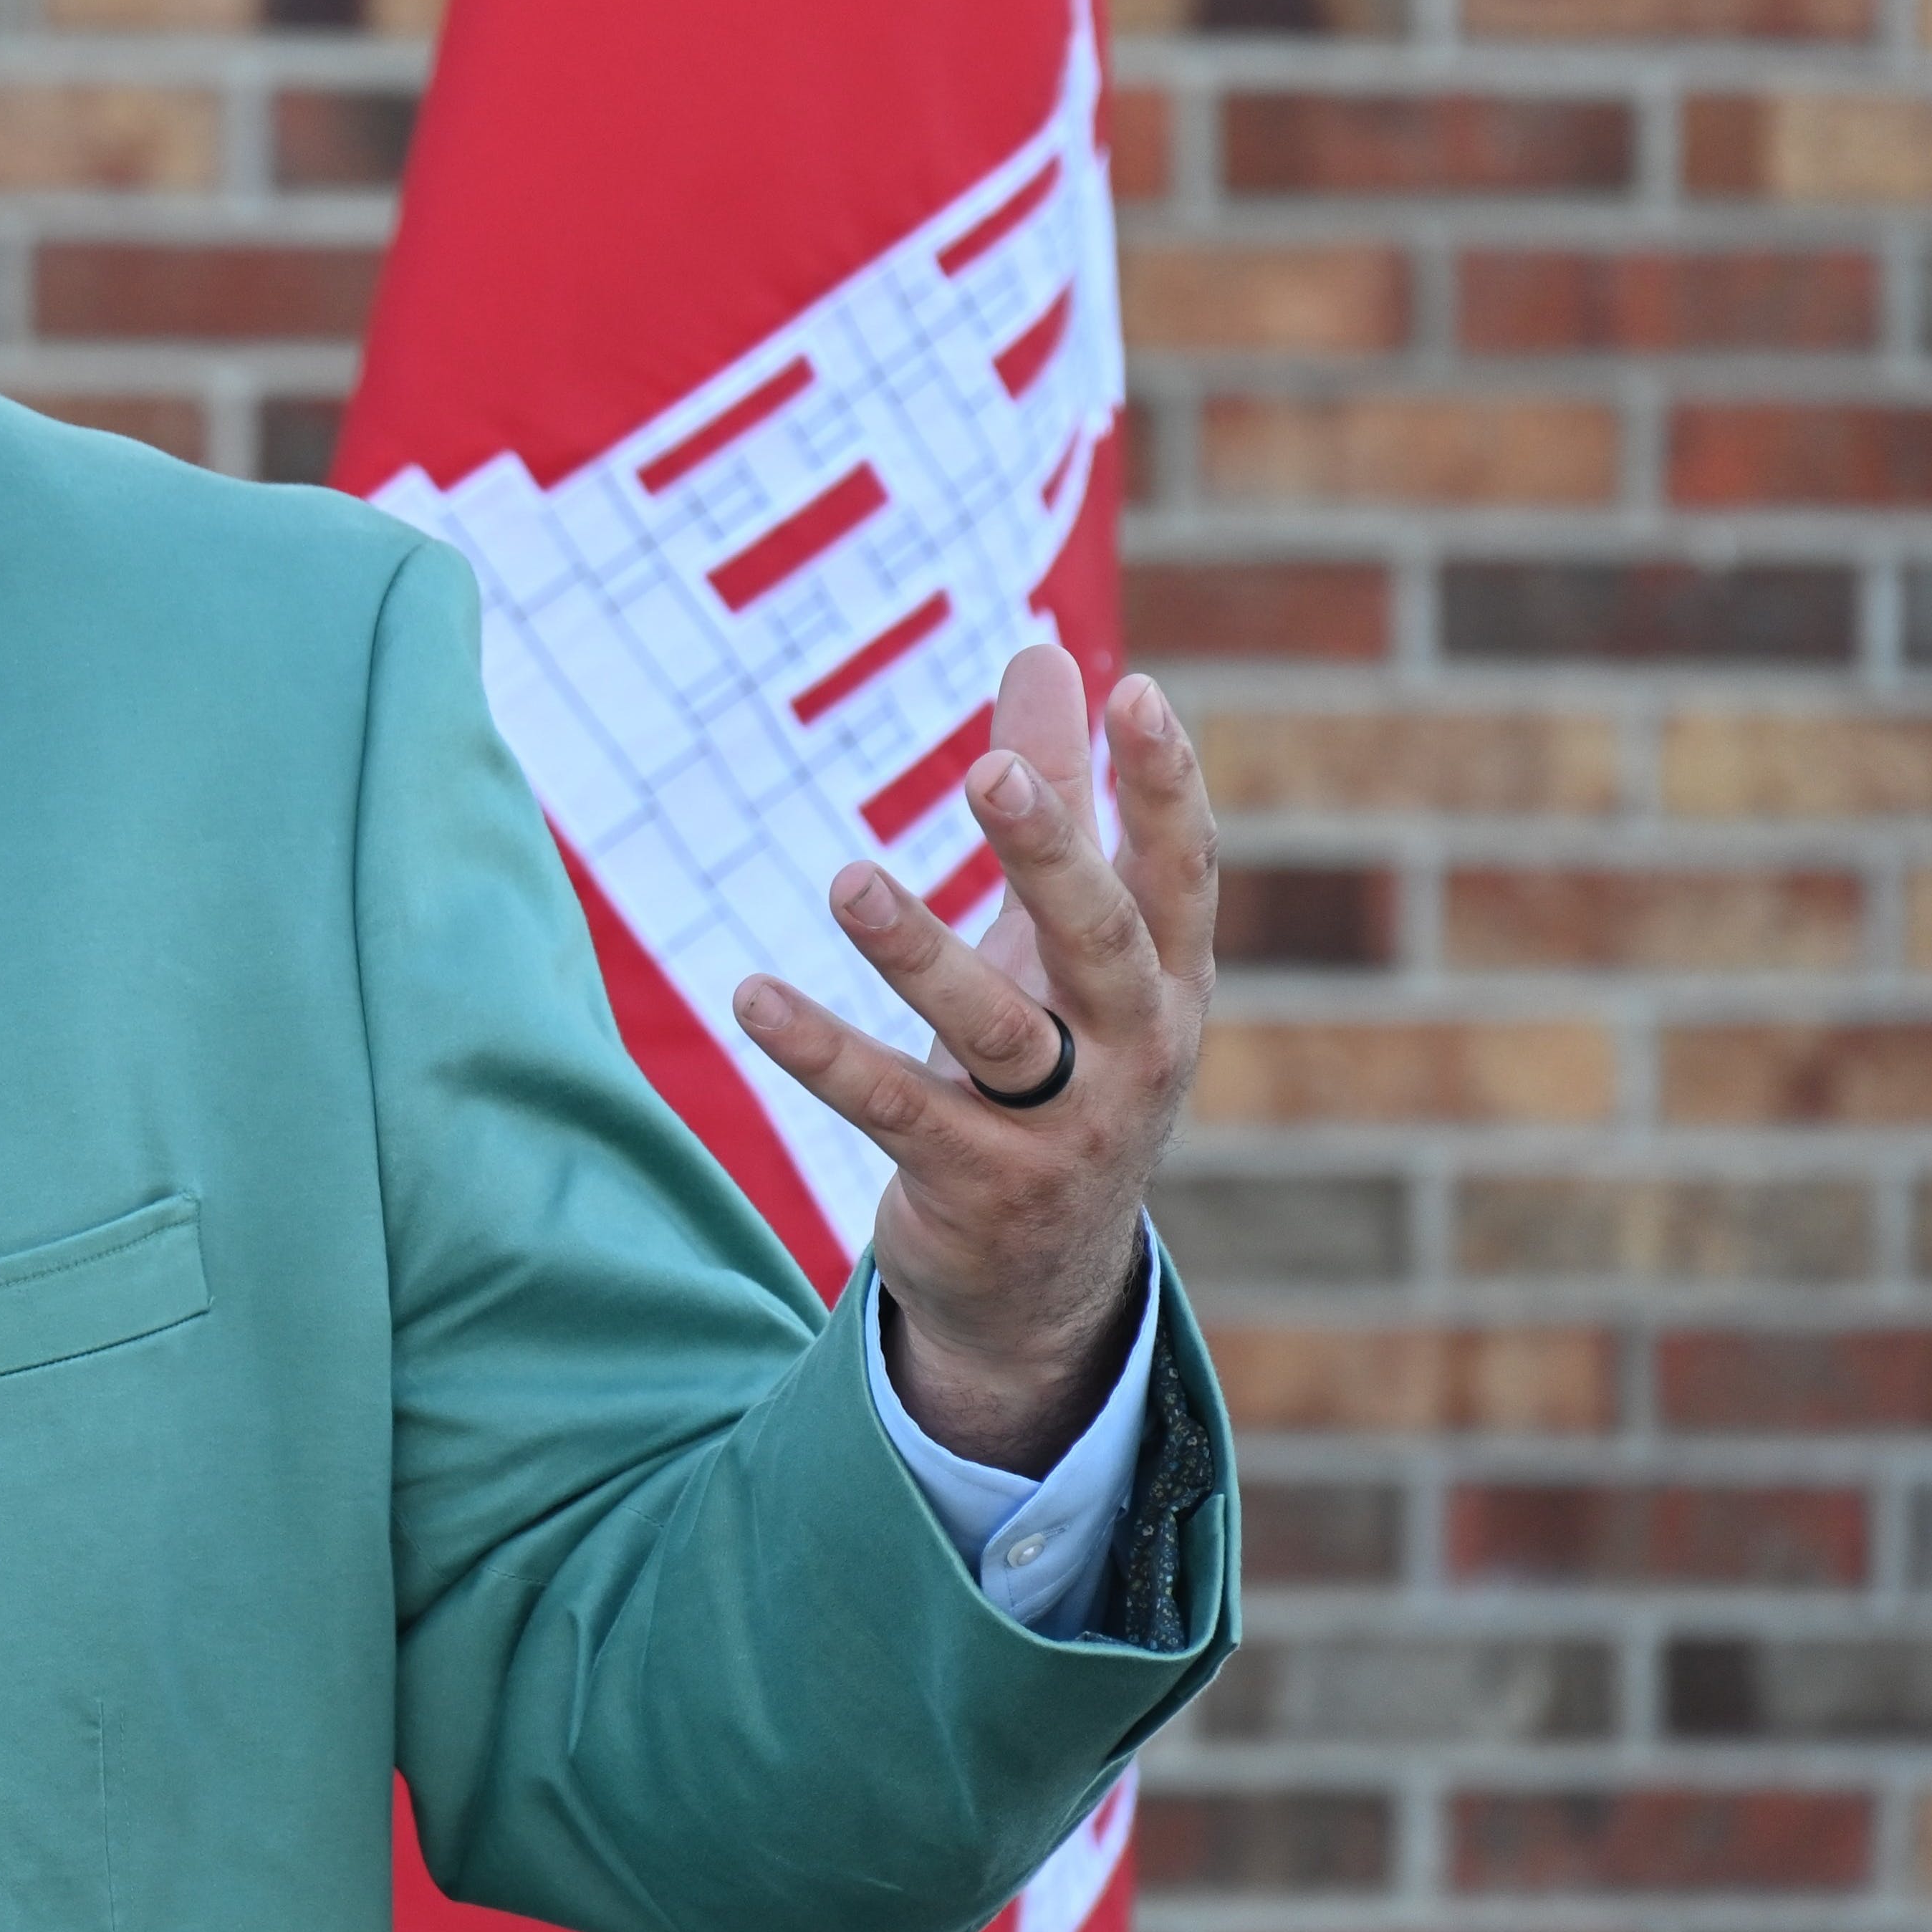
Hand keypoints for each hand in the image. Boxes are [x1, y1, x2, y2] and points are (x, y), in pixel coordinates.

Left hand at [730, 644, 1211, 1474]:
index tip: (1142, 693)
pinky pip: (894, 1110)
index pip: (1181, 873)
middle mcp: (1135, 1052)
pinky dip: (823, 1053)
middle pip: (1098, 940)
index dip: (1166, 789)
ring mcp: (1064, 1129)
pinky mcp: (978, 1187)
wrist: (1047, 1283)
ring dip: (919, 953)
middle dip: (1052, 856)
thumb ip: (1061, 800)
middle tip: (992, 771)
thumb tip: (1048, 648)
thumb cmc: (1065, 1067)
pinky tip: (751, 996)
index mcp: (1168, 983)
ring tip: (849, 881)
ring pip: (995, 1031)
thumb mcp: (1069, 944)